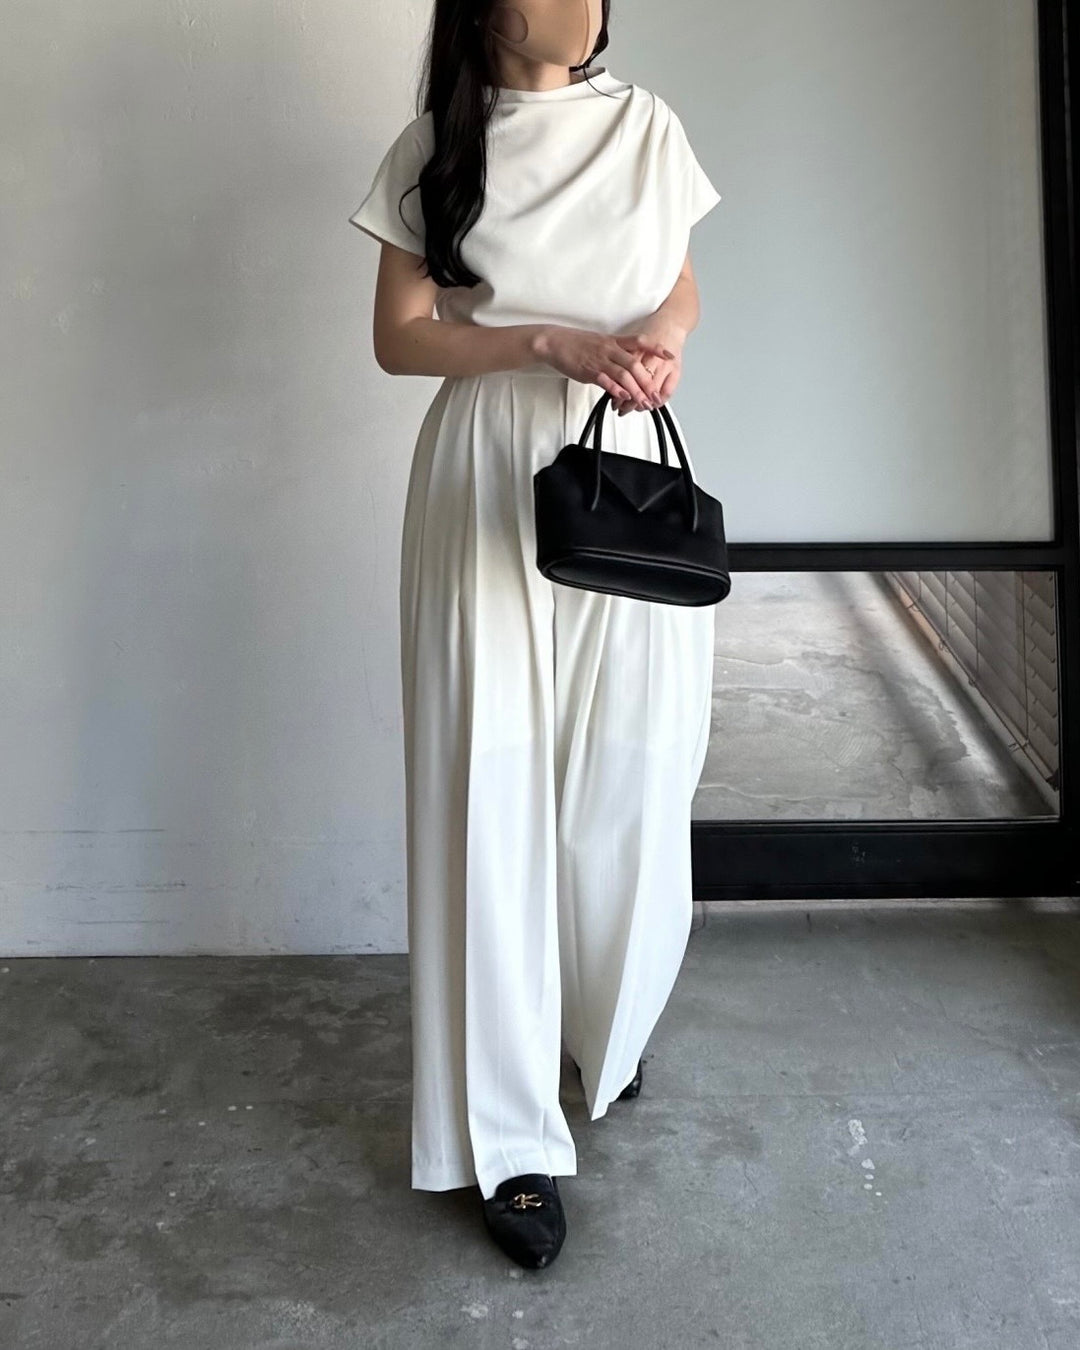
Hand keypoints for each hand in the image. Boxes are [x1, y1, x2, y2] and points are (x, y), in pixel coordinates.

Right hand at [532, 326, 675, 411]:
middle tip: (656, 396)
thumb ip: (616, 354)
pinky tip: (623, 397)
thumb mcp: (601, 343)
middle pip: (635, 364)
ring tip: (643, 403)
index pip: (640, 342)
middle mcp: (610, 349)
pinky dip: (616, 389)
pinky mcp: (588, 370)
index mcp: (615, 341)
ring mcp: (600, 359)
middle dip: (648, 381)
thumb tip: (627, 368)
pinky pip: (605, 380)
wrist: (554, 341)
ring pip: (623, 374)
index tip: (670, 356)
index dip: (656, 348)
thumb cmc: (577, 344)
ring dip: (636, 390)